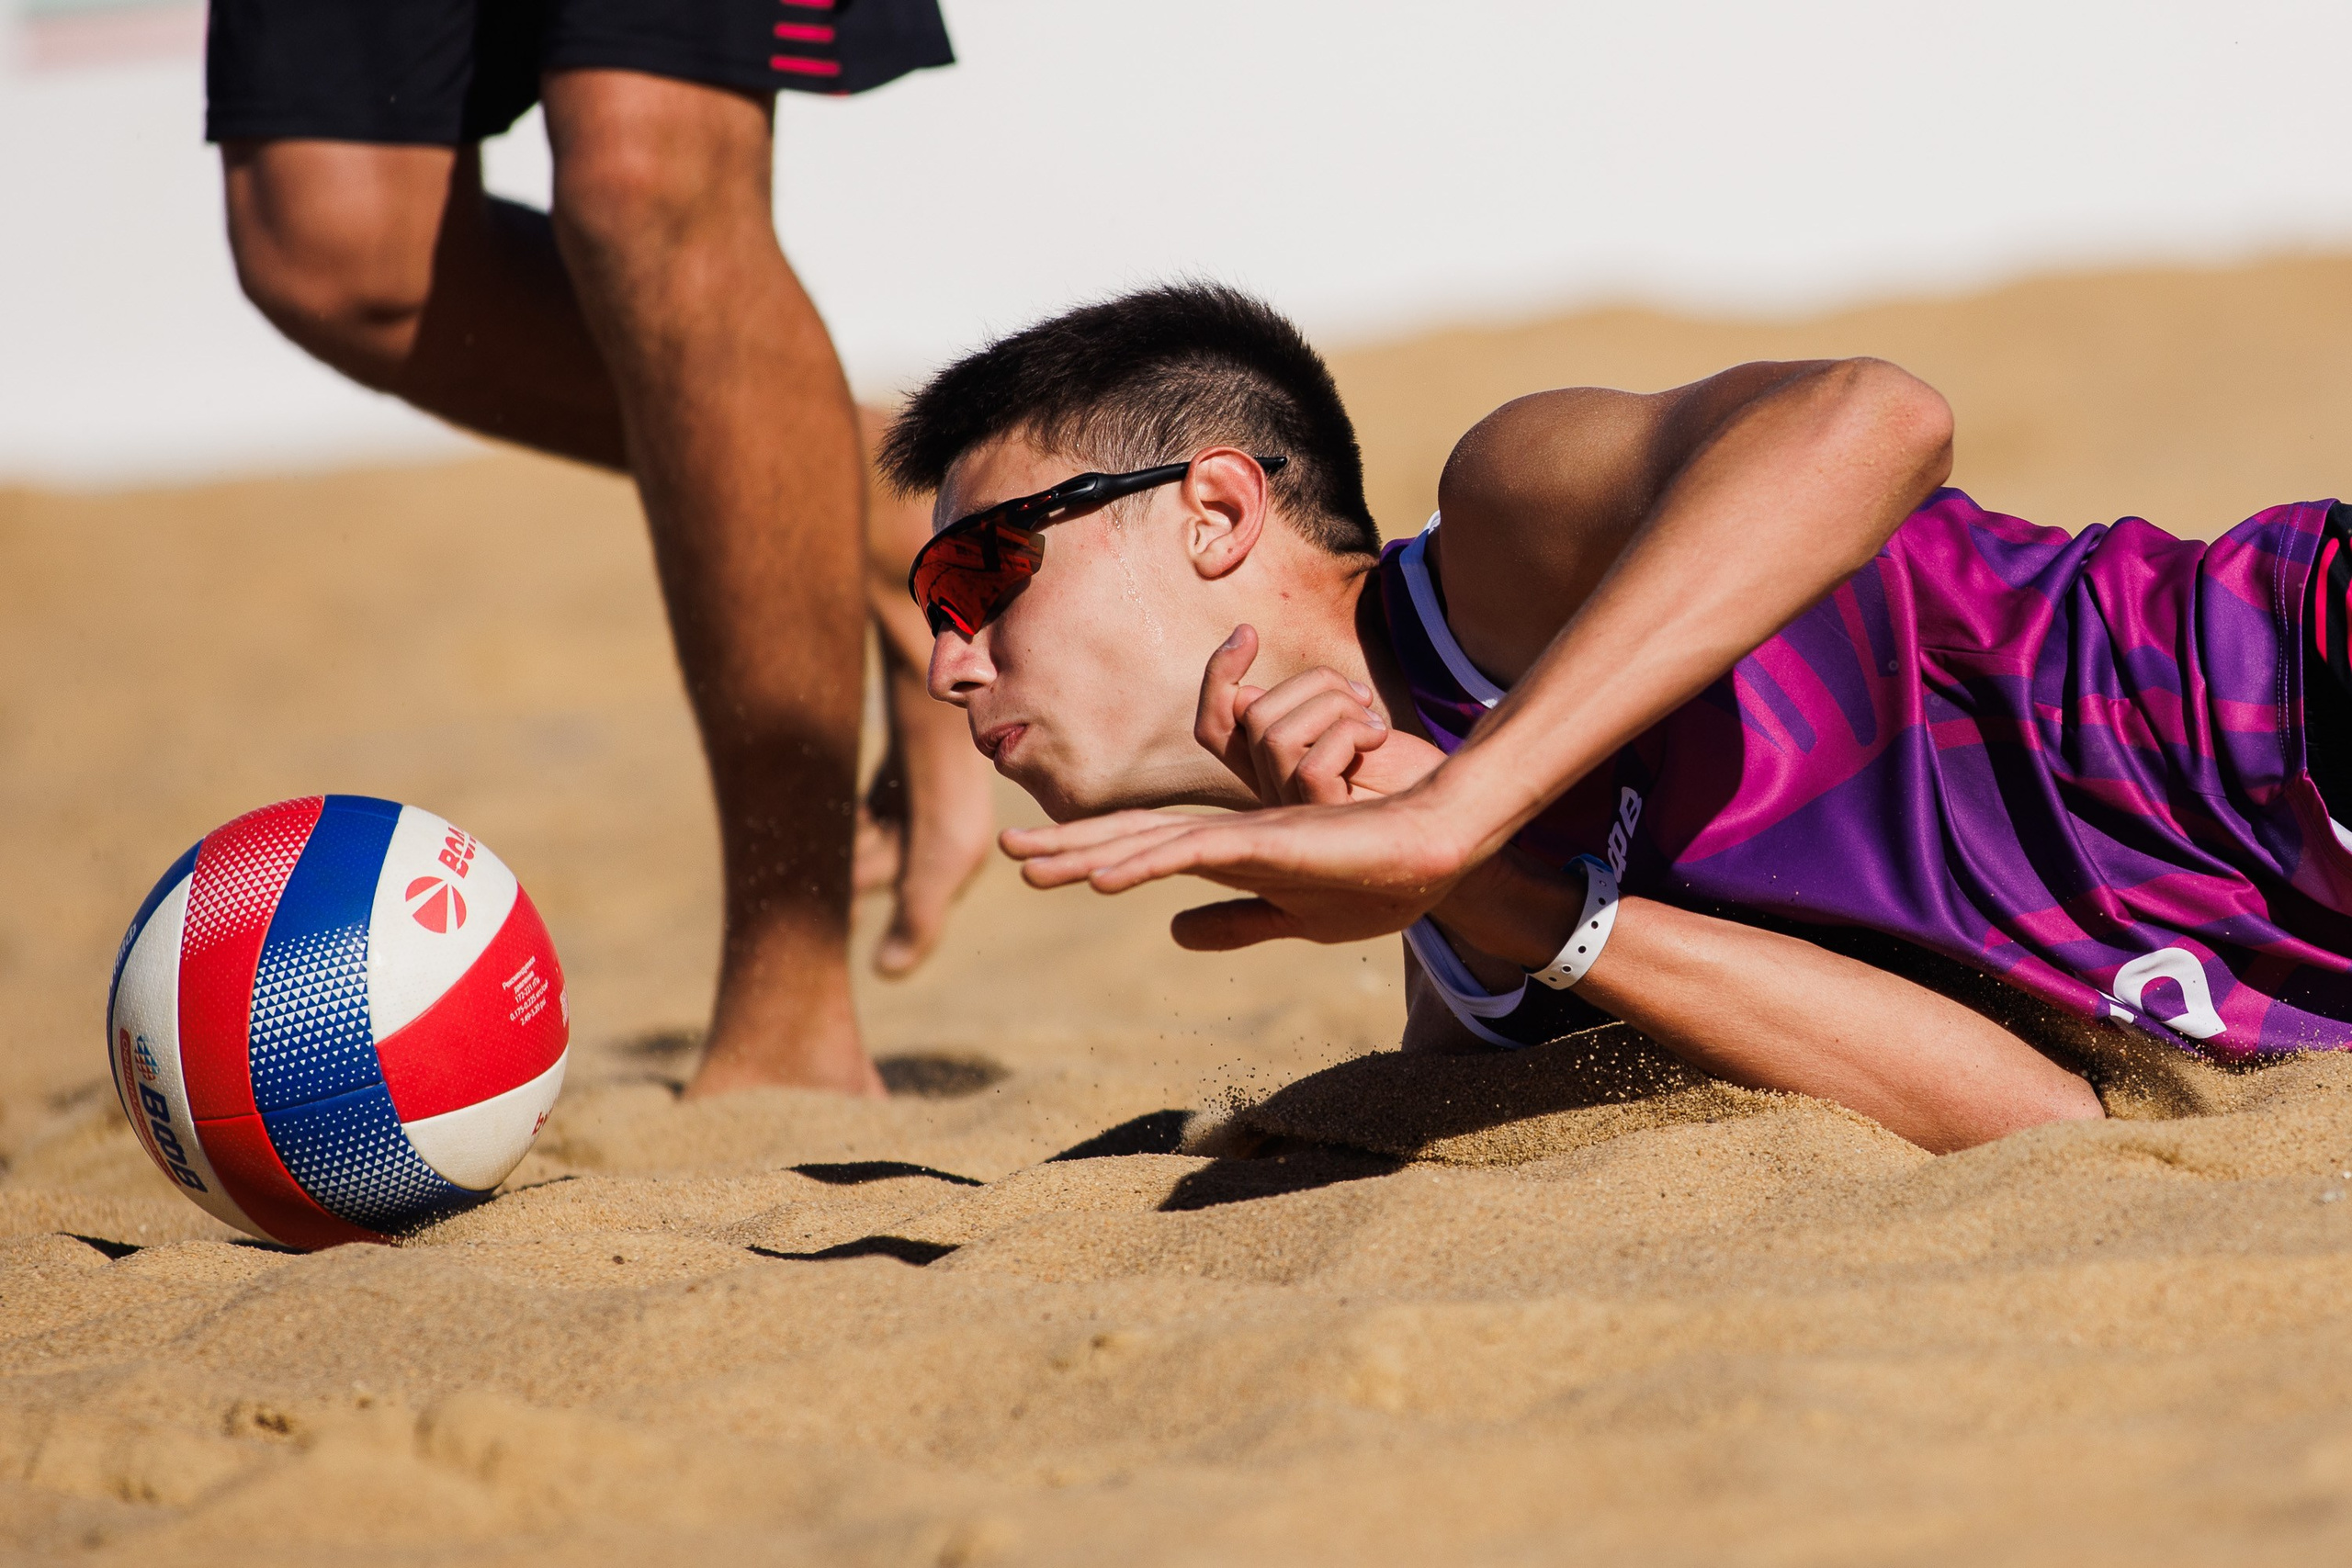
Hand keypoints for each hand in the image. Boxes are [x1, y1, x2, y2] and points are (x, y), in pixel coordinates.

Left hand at [1001, 791, 1474, 949]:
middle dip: (1067, 846)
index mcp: (1228, 854)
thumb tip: (1171, 934)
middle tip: (1007, 848)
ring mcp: (1244, 835)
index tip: (1035, 866)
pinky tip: (1103, 879)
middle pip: (1131, 836)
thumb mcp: (1291, 914)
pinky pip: (1194, 854)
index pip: (1144, 849)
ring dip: (1087, 852)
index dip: (1089, 854)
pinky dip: (1144, 863)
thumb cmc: (1374, 878)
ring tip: (1029, 862)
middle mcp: (1226, 836)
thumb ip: (1234, 921)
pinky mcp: (1268, 841)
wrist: (1434, 850)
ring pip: (1149, 840)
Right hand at [1194, 625, 1447, 804]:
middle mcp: (1273, 793)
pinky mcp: (1327, 822)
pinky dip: (1348, 735)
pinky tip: (1379, 739)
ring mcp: (1296, 811)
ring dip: (1334, 706)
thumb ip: (1300, 715)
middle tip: (1359, 695)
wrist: (1458, 817)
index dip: (1218, 676)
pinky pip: (1312, 765)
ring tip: (1372, 721)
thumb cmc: (1406, 775)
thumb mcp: (1347, 730)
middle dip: (1311, 682)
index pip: (1214, 727)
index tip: (1248, 631)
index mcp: (1271, 770)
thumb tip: (1248, 692)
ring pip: (1274, 734)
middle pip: (1249, 715)